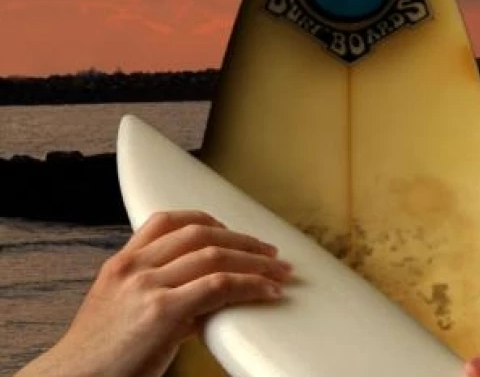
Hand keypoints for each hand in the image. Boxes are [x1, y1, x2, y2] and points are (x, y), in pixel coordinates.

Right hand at [15, 210, 291, 376]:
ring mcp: (147, 286)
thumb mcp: (120, 312)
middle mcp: (134, 268)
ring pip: (215, 255)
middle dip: (242, 240)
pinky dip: (251, 285)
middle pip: (200, 234)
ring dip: (256, 261)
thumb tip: (204, 300)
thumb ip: (158, 295)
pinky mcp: (163, 311)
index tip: (231, 230)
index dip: (206, 220)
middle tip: (270, 251)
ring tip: (279, 271)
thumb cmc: (101, 357)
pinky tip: (268, 291)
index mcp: (122, 264)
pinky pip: (219, 286)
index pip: (166, 220)